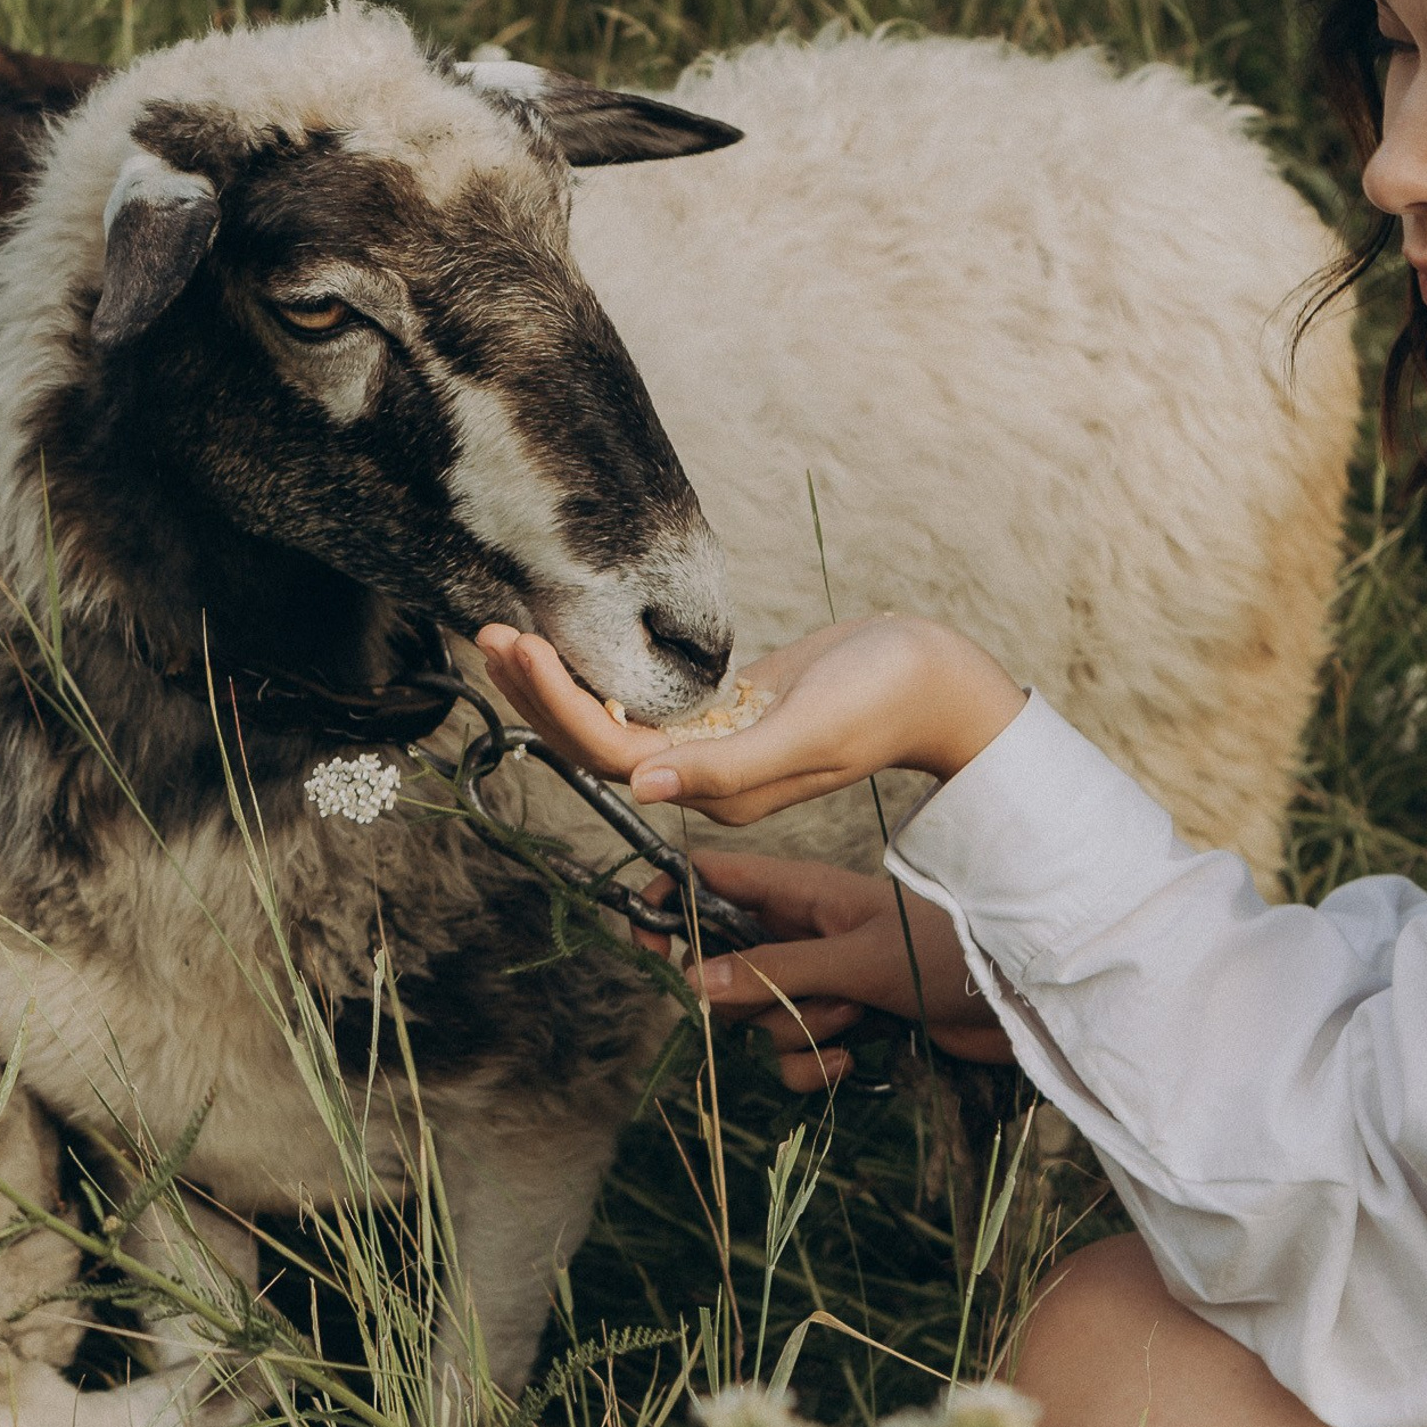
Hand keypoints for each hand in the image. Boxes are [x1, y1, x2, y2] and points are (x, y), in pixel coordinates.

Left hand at [474, 615, 1026, 824]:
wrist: (936, 676)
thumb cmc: (884, 697)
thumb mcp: (807, 731)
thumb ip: (727, 767)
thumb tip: (640, 786)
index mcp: (719, 792)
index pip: (612, 754)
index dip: (559, 706)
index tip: (521, 648)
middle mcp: (705, 778)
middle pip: (597, 742)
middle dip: (539, 692)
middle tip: (490, 633)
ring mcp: (712, 746)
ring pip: (612, 720)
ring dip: (559, 682)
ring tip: (509, 634)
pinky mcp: (722, 711)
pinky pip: (643, 699)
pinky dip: (600, 670)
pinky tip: (571, 639)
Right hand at [658, 850, 1013, 1091]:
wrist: (1020, 999)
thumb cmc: (946, 953)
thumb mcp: (854, 959)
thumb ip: (774, 970)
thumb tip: (691, 982)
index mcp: (799, 891)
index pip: (708, 879)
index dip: (667, 904)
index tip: (650, 950)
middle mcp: (801, 931)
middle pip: (723, 964)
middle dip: (749, 996)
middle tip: (796, 995)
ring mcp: (821, 978)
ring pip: (759, 1017)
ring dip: (796, 1032)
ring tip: (853, 1018)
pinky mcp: (842, 1023)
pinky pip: (791, 1055)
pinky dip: (814, 1065)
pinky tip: (855, 1059)